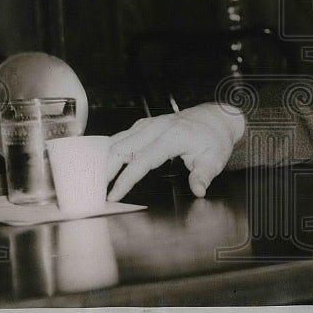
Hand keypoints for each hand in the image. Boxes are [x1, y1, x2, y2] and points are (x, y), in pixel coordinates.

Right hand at [106, 102, 244, 200]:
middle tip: (95, 191)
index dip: (126, 179)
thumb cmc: (214, 138)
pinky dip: (110, 149)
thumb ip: (203, 175)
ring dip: (104, 159)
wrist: (217, 118)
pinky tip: (103, 162)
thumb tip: (198, 190)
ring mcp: (150, 123)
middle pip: (122, 147)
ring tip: (94, 180)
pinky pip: (122, 135)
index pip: (143, 159)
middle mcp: (158, 127)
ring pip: (118, 139)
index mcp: (173, 136)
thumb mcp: (214, 159)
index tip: (114, 195)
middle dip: (105, 170)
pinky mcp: (145, 124)